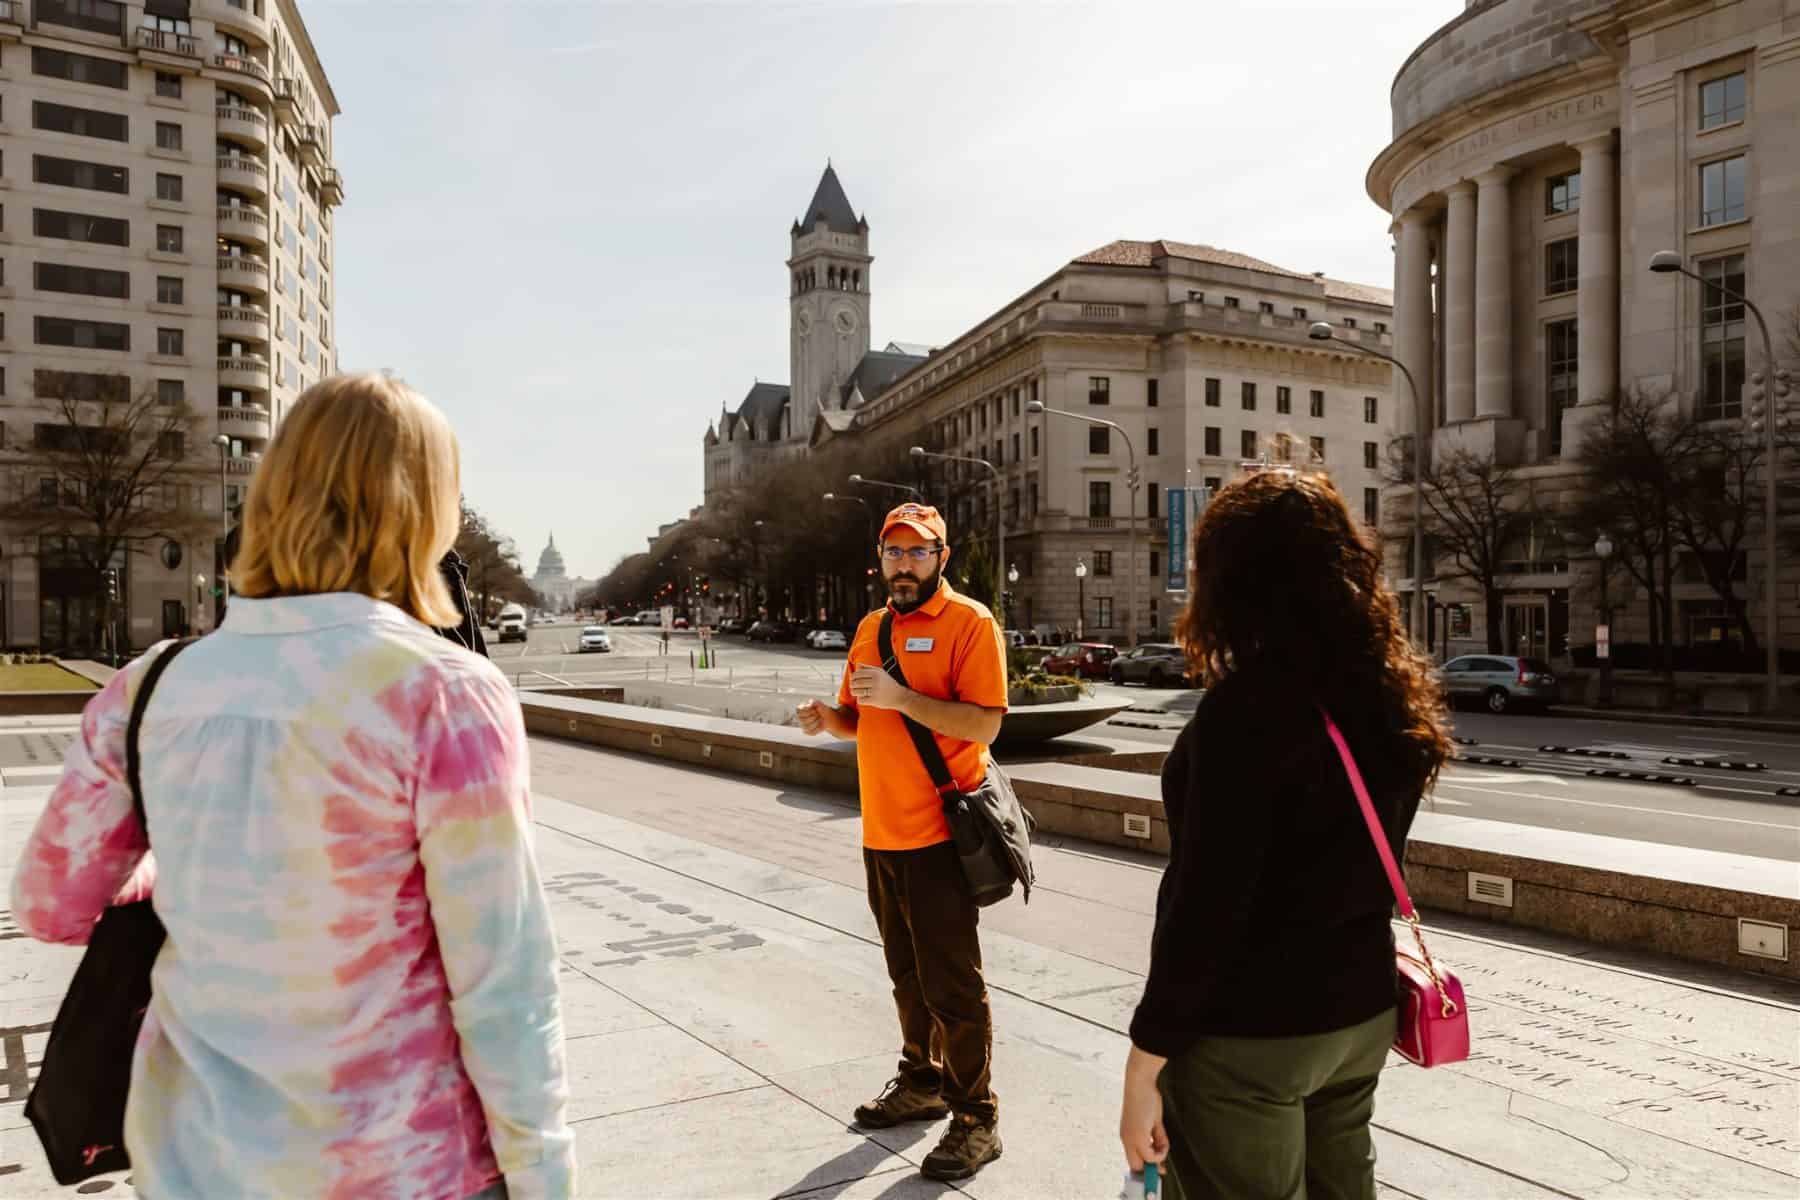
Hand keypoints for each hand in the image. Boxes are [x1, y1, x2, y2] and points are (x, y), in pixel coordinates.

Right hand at [796, 700, 827, 735]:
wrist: (826, 716)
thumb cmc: (820, 708)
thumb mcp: (819, 703)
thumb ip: (815, 702)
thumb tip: (811, 703)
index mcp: (799, 710)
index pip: (800, 712)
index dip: (809, 711)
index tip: (815, 709)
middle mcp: (799, 718)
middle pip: (803, 721)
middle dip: (813, 717)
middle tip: (818, 714)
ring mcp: (802, 725)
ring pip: (807, 728)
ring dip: (816, 723)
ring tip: (820, 718)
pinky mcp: (807, 731)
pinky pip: (811, 732)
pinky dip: (818, 729)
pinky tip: (821, 725)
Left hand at [848, 665, 907, 710]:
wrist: (899, 696)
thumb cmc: (888, 683)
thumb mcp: (880, 672)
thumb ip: (868, 668)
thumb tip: (858, 665)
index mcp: (875, 673)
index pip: (857, 674)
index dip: (853, 677)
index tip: (853, 679)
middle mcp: (875, 681)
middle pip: (856, 683)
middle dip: (852, 685)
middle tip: (853, 686)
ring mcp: (875, 691)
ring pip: (856, 691)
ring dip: (854, 692)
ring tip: (856, 692)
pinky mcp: (874, 700)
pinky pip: (860, 700)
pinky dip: (860, 699)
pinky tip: (863, 698)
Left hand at [1119, 1047, 1169, 1171]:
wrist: (1140, 1084)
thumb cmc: (1146, 1099)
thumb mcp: (1153, 1123)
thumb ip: (1155, 1139)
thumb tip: (1161, 1155)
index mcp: (1127, 1136)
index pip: (1133, 1160)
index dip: (1145, 1168)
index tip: (1157, 1170)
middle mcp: (1126, 1139)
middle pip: (1136, 1167)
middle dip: (1151, 1168)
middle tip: (1163, 1167)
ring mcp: (1131, 1139)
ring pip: (1144, 1162)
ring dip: (1158, 1158)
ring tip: (1163, 1141)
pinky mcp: (1138, 1136)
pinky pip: (1150, 1155)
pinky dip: (1161, 1152)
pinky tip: (1163, 1140)